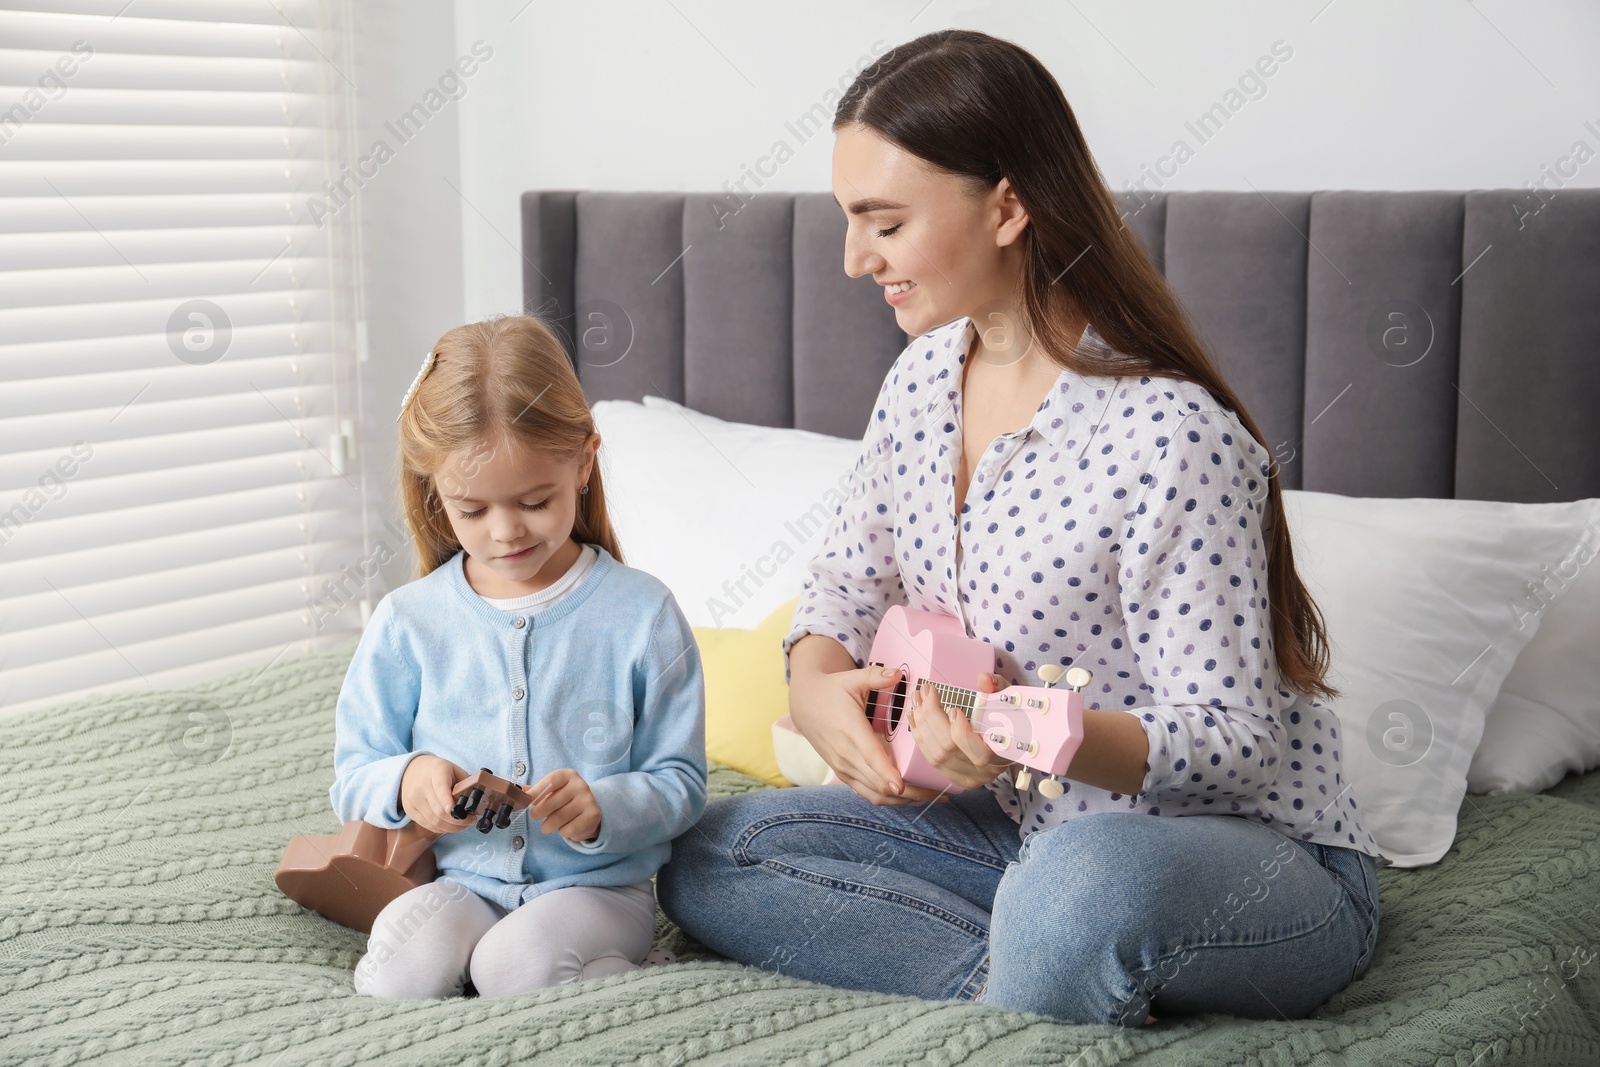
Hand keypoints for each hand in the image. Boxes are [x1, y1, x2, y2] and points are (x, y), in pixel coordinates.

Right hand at [399, 754, 478, 834]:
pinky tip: (451, 825)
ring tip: (463, 825)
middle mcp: (421, 786)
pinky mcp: (410, 810)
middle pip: (439, 810)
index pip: (440, 788)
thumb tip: (472, 804)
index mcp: (436, 772)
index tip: (455, 810)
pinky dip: (441, 828)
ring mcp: (413, 800)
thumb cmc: (438, 771)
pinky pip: (428, 825)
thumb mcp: (454, 770)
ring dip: (452, 827)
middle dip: (459, 820)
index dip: (447, 801)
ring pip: (434, 821)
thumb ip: (464, 784)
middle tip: (471, 820)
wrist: (412, 770)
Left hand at [526, 768, 601, 842]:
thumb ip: (532, 791)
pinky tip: (566, 826)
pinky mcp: (593, 816)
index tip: (524, 802)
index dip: (535, 792)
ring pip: (558, 819)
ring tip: (549, 825)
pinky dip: (562, 832)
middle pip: (551, 803)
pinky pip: (568, 830)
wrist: (588, 808)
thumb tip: (514, 791)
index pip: (550, 781)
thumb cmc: (563, 798)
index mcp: (568, 775)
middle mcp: (580, 785)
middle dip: (537, 814)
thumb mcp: (550, 791)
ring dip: (548, 826)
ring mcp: (588, 800)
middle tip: (536, 816)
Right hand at [789, 664, 949, 805]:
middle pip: (877, 782)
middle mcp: (845, 754)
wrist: (805, 705)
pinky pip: (867, 793)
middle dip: (909, 791)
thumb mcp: (851, 679)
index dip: (886, 773)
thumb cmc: (832, 690)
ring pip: (874, 793)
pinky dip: (889, 799)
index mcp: (850, 729)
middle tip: (939, 793)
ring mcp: (843, 767)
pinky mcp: (843, 774)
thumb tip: (898, 673)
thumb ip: (875, 676)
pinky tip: (910, 796)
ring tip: (930, 796)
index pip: (869, 756)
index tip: (902, 786)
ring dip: (902, 800)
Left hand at [906, 672, 1016, 789]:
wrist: (1008, 744)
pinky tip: (915, 716)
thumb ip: (998, 688)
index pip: (980, 754)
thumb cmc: (1010, 721)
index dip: (962, 733)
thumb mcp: (1009, 701)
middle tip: (926, 691)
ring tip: (917, 699)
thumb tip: (984, 678)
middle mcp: (983, 772)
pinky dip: (920, 735)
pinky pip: (930, 757)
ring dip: (921, 724)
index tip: (954, 709)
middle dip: (932, 718)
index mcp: (1002, 756)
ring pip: (935, 754)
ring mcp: (965, 776)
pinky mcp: (951, 775)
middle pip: (949, 750)